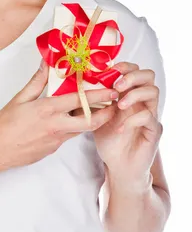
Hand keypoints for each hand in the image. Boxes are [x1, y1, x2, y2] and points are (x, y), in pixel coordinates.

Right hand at [0, 59, 118, 173]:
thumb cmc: (4, 125)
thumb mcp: (19, 98)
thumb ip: (37, 81)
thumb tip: (46, 64)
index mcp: (48, 110)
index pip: (80, 101)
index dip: (99, 94)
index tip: (111, 89)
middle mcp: (56, 126)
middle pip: (91, 122)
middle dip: (107, 113)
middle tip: (114, 103)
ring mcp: (56, 140)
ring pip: (82, 130)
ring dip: (92, 120)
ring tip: (98, 109)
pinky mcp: (53, 149)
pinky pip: (69, 136)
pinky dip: (75, 127)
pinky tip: (72, 119)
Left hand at [90, 61, 162, 180]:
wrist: (119, 165)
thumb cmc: (108, 139)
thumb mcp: (96, 116)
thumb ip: (93, 100)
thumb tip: (77, 83)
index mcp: (129, 94)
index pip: (134, 70)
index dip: (124, 66)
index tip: (110, 70)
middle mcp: (142, 101)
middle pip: (148, 75)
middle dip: (131, 76)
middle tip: (116, 86)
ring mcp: (150, 114)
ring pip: (153, 92)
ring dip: (134, 95)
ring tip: (118, 105)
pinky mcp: (154, 130)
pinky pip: (149, 117)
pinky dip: (133, 120)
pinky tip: (120, 128)